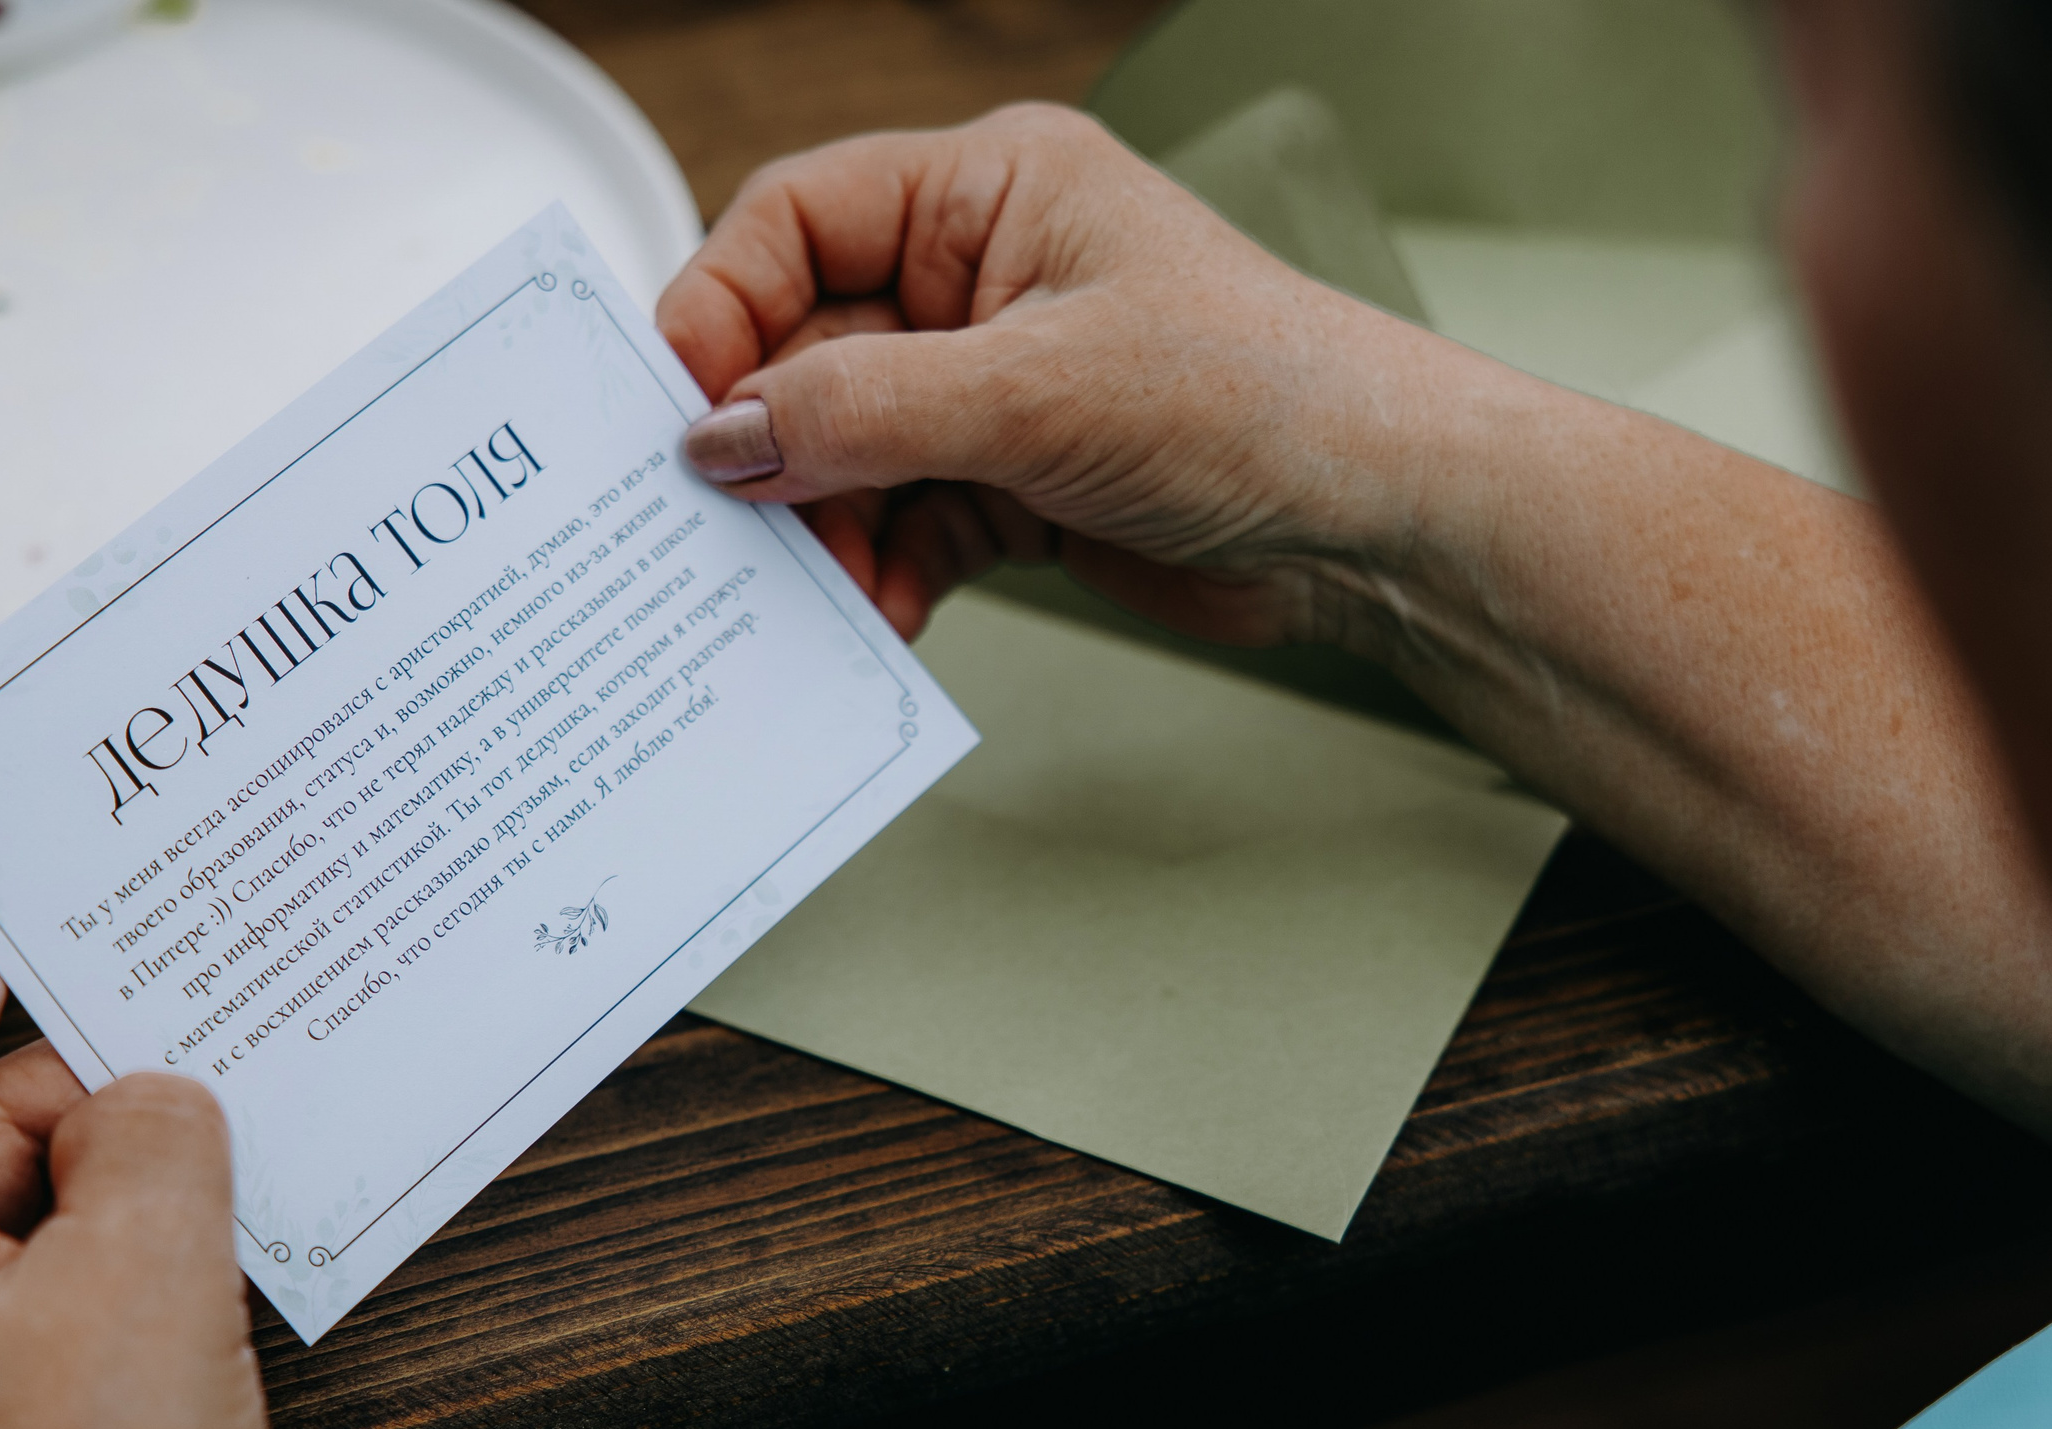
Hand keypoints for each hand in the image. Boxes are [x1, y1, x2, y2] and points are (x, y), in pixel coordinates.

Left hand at [0, 884, 267, 1428]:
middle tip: (207, 1099)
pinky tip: (169, 1319)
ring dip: (106, 1220)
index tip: (4, 858)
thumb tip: (143, 1100)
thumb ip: (153, 1131)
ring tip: (198, 1257)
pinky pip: (2, 1308)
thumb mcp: (153, 1281)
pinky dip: (90, 1293)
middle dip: (91, 1119)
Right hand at [657, 102, 1453, 642]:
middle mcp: (981, 279)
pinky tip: (883, 614)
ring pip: (849, 450)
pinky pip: (905, 521)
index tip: (674, 407)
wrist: (1377, 524)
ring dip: (827, 527)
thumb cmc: (1259, 396)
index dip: (720, 310)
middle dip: (771, 445)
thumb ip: (861, 410)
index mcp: (987, 190)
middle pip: (808, 347)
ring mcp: (995, 385)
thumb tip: (720, 436)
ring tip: (822, 591)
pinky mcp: (1015, 482)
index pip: (796, 221)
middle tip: (724, 524)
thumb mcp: (1035, 392)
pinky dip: (885, 571)